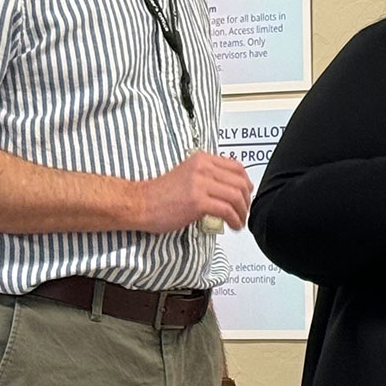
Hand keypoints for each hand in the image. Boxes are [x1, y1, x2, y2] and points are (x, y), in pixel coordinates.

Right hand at [137, 153, 252, 233]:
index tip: (246, 194)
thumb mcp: (187, 176)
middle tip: (244, 211)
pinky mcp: (197, 201)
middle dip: (247, 199)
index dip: (246, 182)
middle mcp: (203, 168)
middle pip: (240, 181)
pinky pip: (227, 210)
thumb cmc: (159, 194)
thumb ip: (207, 178)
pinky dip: (235, 219)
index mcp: (201, 159)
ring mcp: (200, 183)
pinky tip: (233, 226)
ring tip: (240, 221)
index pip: (236, 166)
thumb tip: (227, 190)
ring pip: (236, 196)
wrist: (139, 204)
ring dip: (242, 212)